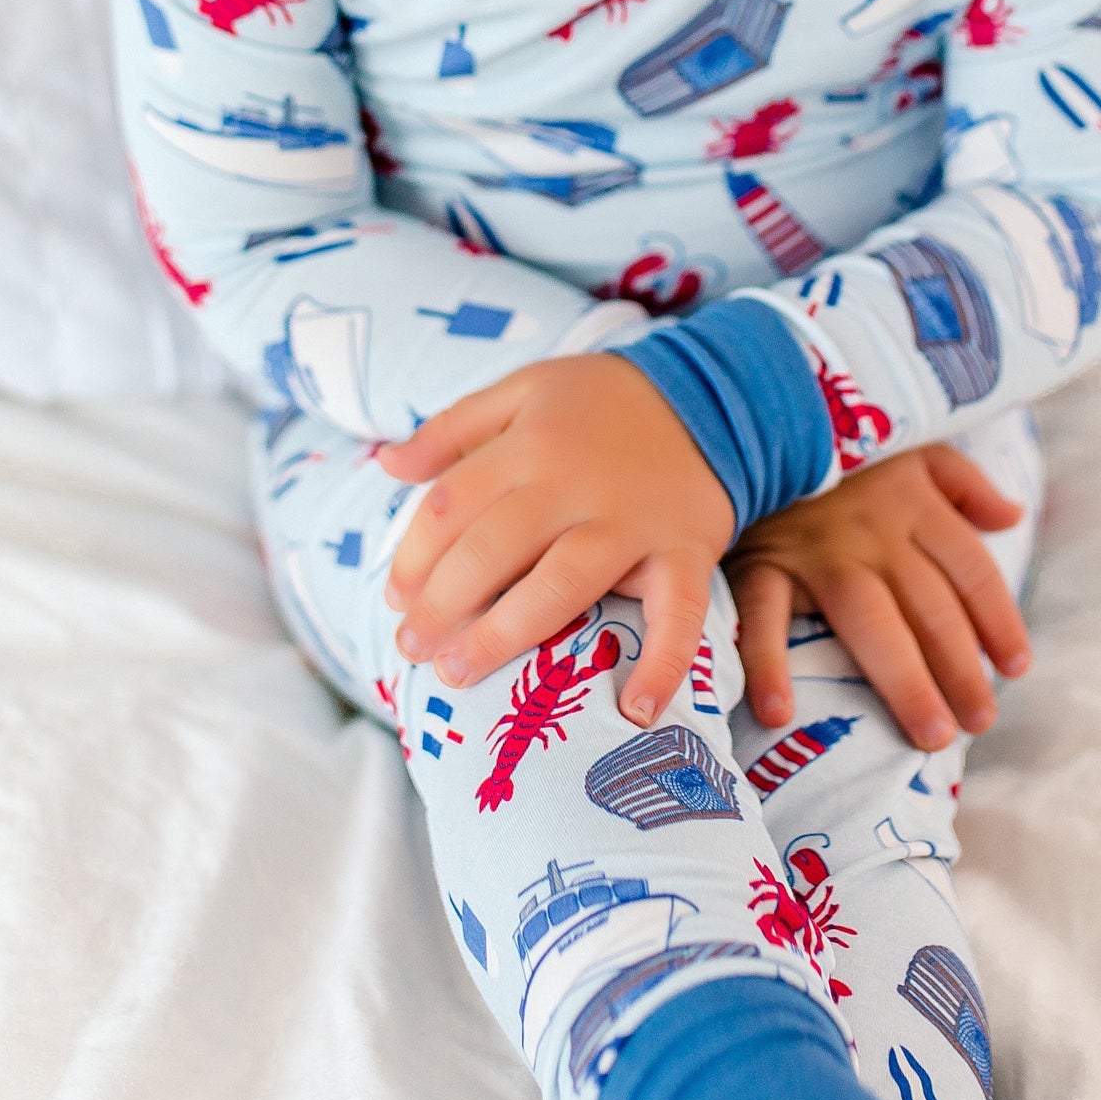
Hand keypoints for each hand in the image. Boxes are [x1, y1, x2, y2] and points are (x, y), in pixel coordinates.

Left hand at [378, 356, 735, 725]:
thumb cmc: (604, 400)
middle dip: (440, 607)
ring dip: (502, 638)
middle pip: (490, 552)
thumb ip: (453, 427)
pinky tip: (634, 710)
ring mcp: (633, 522)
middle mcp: (575, 485)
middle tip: (412, 649)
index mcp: (530, 444)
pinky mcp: (687, 550)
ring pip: (558, 587)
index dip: (413, 558)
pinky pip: (678, 614)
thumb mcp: (523, 389)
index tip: (396, 598)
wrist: (714, 393)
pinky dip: (663, 664)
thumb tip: (386, 464)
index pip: (451, 507)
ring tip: (458, 674)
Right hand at [726, 446, 1031, 751]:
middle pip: (930, 609)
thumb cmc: (839, 449)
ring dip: (905, 683)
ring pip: (872, 622)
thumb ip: (964, 482)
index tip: (1016, 669)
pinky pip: (765, 616)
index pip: (971, 571)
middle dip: (960, 671)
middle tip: (979, 724)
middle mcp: (874, 529)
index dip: (999, 621)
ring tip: (931, 735)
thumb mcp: (910, 447)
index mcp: (914, 502)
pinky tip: (779, 713)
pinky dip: (767, 662)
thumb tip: (1012, 517)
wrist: (750, 419)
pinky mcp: (761, 561)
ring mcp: (817, 549)